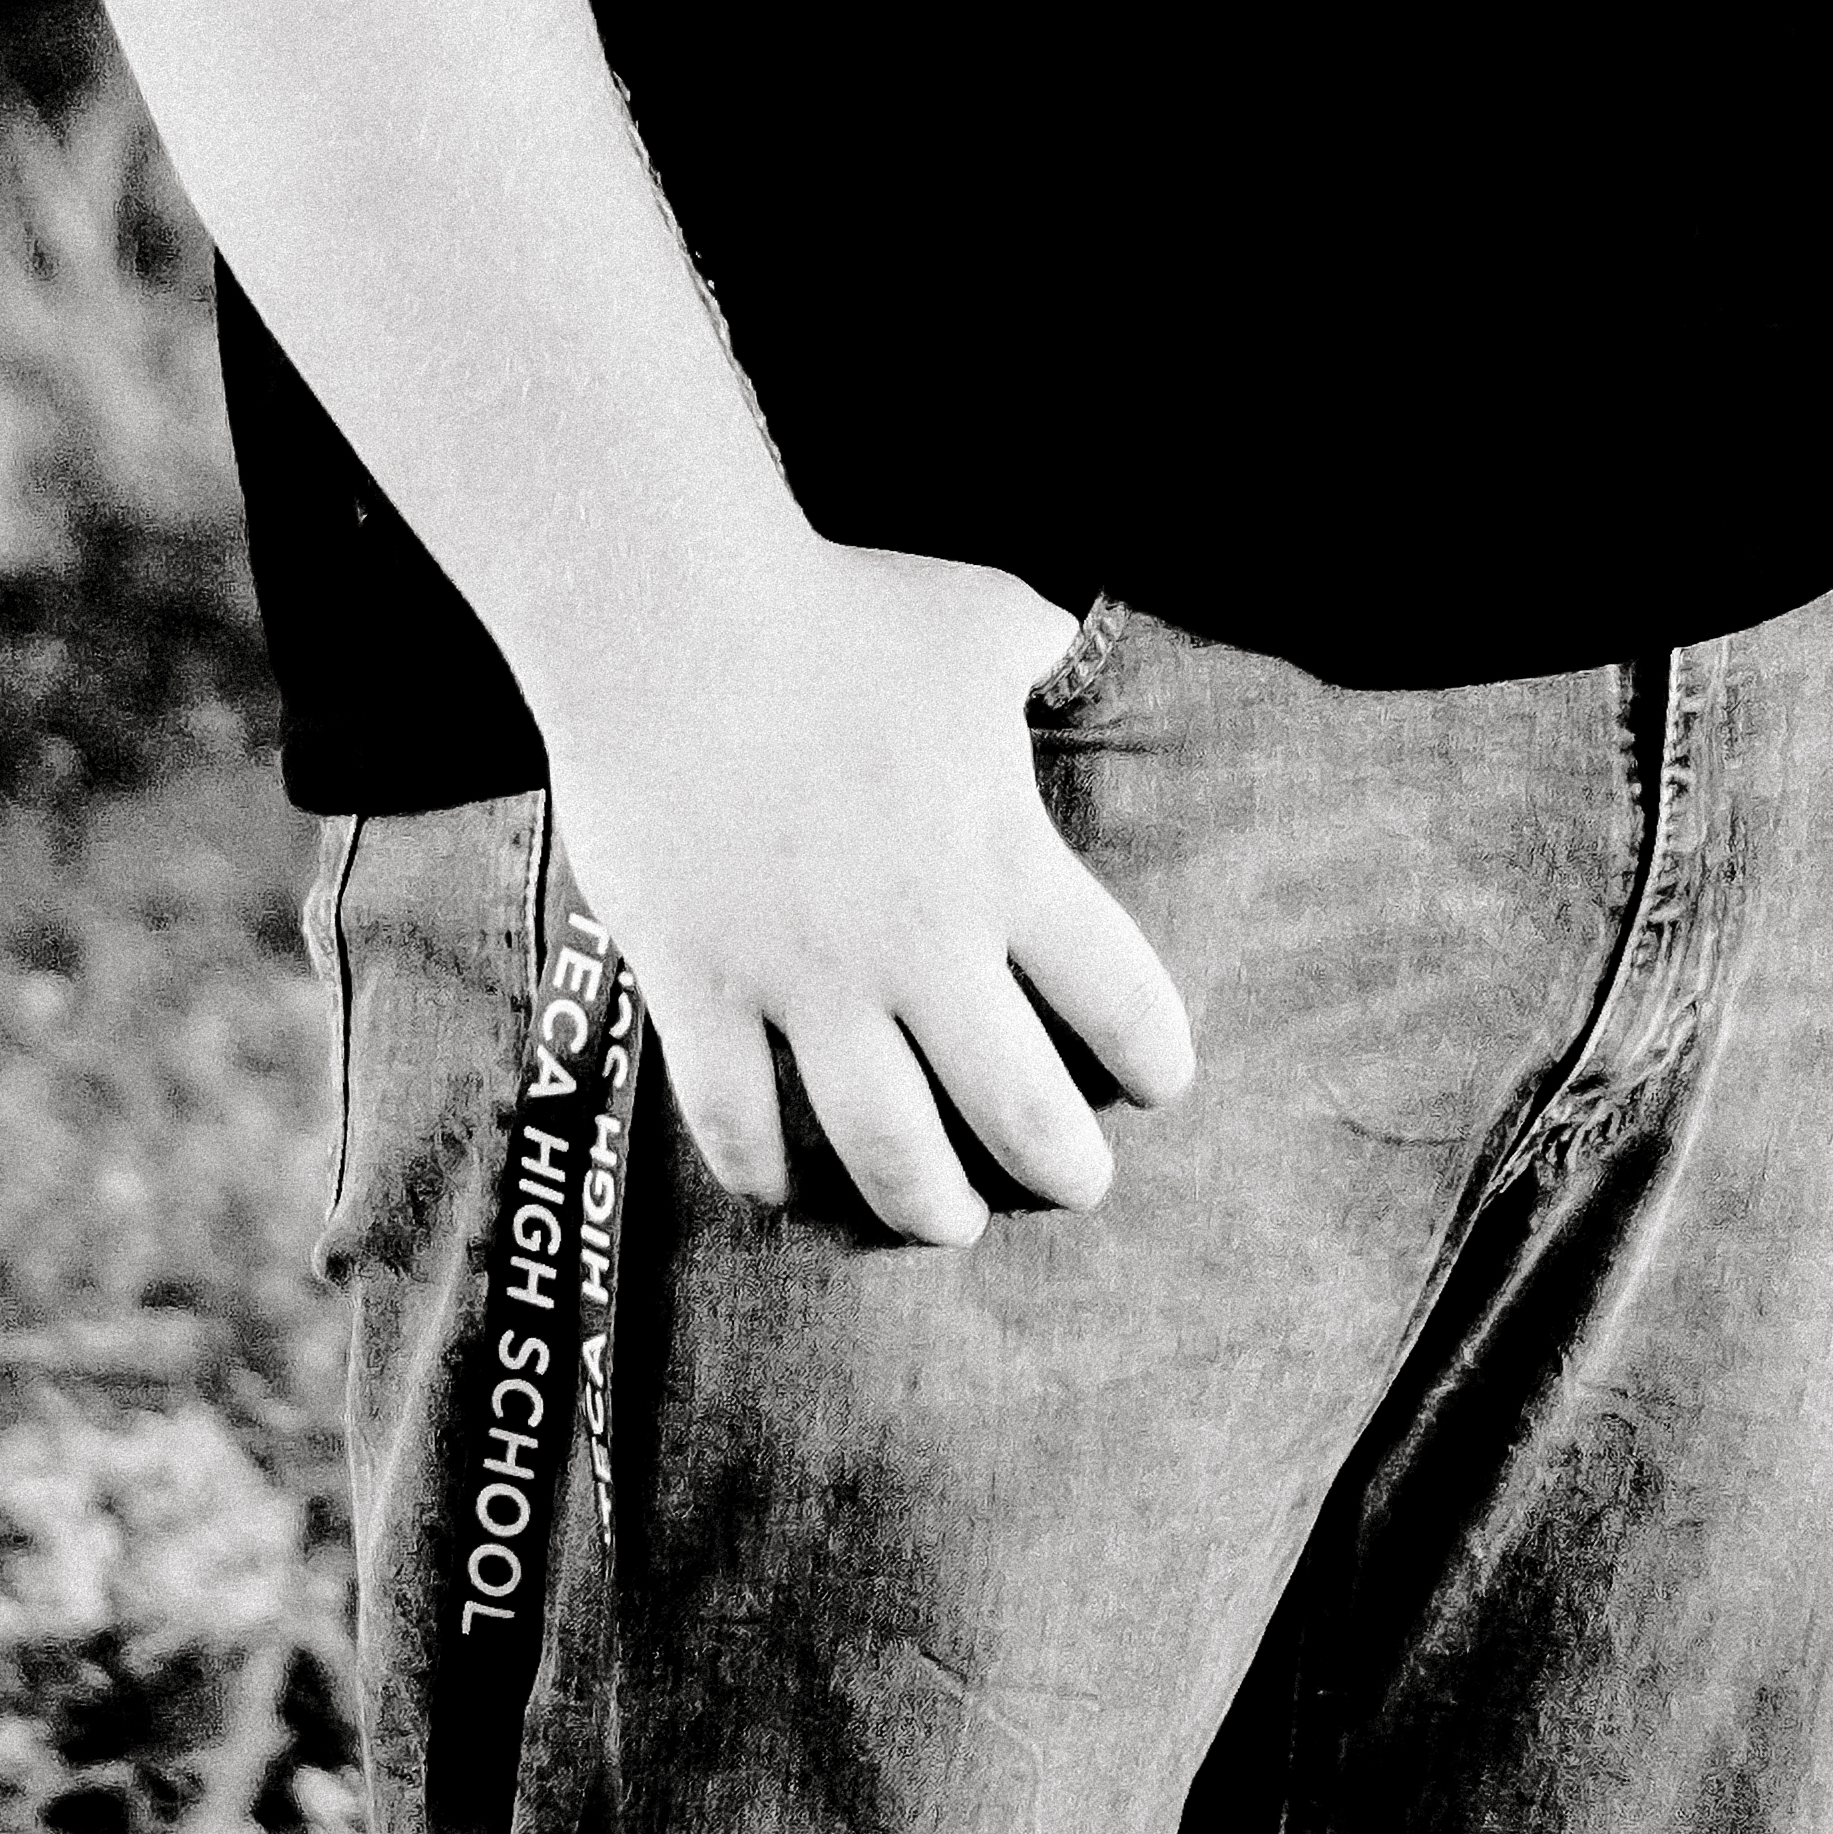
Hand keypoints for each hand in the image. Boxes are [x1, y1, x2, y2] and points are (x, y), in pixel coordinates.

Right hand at [534, 538, 1199, 1247]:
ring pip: (884, 1144)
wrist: (670, 616)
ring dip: (926, 1203)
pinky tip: (778, 1191)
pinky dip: (762, 1168)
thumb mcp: (974, 614)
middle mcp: (917, 941)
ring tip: (950, 1227)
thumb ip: (1030, 645)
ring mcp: (803, 976)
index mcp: (1003, 857)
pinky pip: (736, 1114)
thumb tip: (1058, 637)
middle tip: (1077, 1188)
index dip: (1152, 1054)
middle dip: (1060, 1165)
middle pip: (1016, 1104)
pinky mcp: (698, 983)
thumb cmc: (835, 606)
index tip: (1163, 1085)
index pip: (1117, 993)